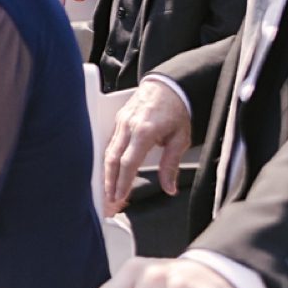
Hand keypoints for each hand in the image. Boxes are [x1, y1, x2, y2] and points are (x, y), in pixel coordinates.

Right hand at [104, 80, 191, 213]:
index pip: (128, 162)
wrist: (167, 86)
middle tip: (108, 201)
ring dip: (107, 173)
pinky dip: (109, 160)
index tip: (119, 197)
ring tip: (107, 191)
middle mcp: (128, 126)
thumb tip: (169, 188)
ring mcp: (121, 122)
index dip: (122, 182)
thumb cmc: (176, 110)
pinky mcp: (119, 120)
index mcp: (144, 131)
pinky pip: (110, 143)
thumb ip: (171, 164)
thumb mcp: (180, 139)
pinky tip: (110, 172)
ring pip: (108, 151)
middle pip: (112, 159)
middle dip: (108, 182)